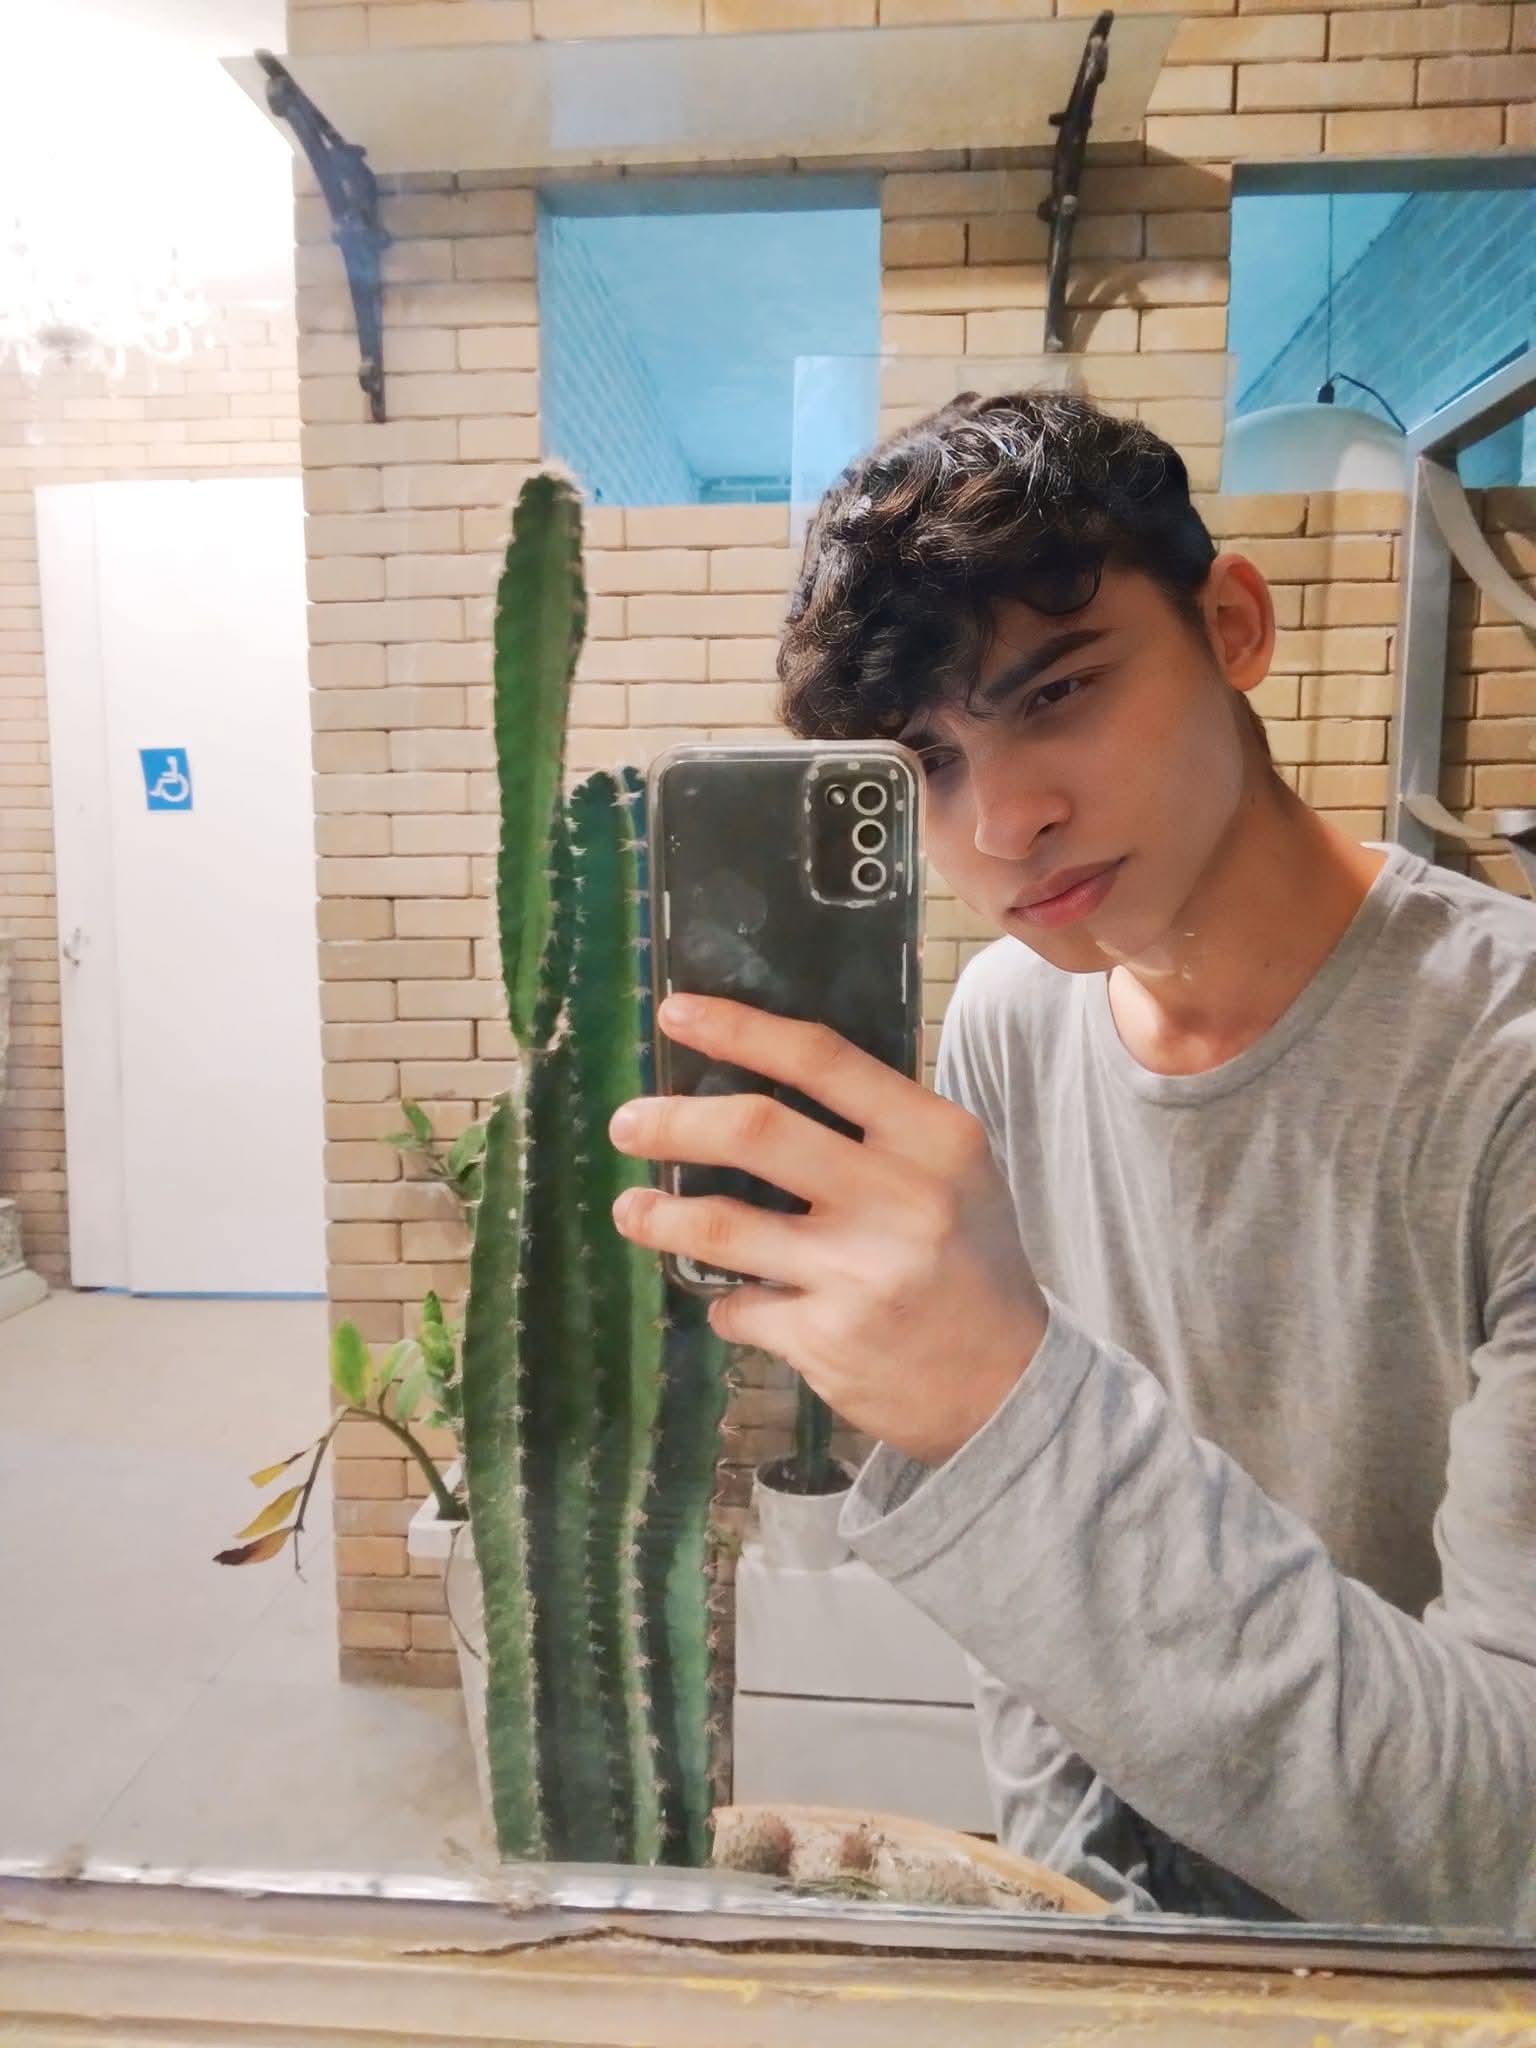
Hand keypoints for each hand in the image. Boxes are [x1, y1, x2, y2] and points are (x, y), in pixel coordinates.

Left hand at [608, 994, 1048, 1466]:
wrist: (1009, 1386)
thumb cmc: (969, 1260)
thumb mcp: (953, 1173)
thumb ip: (877, 1128)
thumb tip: (753, 1083)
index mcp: (934, 1137)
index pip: (822, 1060)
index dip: (738, 1031)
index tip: (675, 1015)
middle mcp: (901, 1197)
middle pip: (756, 1132)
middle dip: (673, 1123)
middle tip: (628, 1123)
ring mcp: (860, 1272)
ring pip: (724, 1226)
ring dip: (661, 1215)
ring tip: (632, 1209)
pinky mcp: (827, 1340)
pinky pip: (740, 1307)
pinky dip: (725, 1303)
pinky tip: (733, 1301)